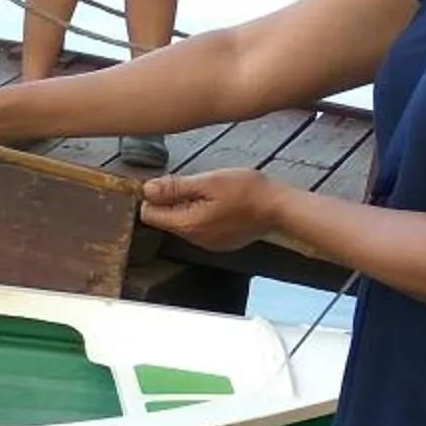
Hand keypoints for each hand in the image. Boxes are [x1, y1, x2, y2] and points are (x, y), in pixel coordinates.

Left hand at [136, 169, 280, 252]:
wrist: (278, 207)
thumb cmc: (246, 190)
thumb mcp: (208, 181)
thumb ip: (175, 187)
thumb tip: (146, 190)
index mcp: (188, 224)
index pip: (149, 214)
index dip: (153, 196)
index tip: (167, 181)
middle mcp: (194, 239)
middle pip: (165, 219)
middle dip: (171, 200)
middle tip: (192, 183)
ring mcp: (207, 243)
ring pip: (183, 223)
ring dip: (187, 206)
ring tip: (209, 191)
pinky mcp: (219, 242)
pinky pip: (199, 228)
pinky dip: (202, 214)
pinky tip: (219, 203)